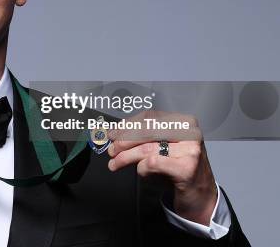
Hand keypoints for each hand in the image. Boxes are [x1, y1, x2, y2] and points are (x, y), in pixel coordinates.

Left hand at [106, 110, 217, 224]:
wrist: (200, 195)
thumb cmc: (178, 168)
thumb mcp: (162, 147)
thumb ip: (143, 137)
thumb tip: (116, 133)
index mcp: (183, 122)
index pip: (149, 118)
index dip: (127, 125)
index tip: (113, 134)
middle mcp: (190, 133)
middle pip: (146, 131)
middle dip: (124, 141)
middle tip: (111, 151)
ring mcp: (190, 150)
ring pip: (147, 148)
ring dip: (125, 157)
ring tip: (115, 163)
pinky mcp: (186, 168)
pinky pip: (153, 163)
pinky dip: (141, 168)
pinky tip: (142, 171)